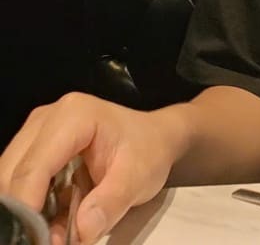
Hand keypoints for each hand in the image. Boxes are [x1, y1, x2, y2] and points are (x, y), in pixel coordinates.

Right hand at [0, 93, 178, 244]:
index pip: (33, 168)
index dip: (27, 209)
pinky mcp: (31, 149)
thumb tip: (81, 232)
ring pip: (8, 182)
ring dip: (23, 214)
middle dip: (22, 215)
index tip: (38, 242)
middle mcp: (46, 119)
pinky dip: (28, 208)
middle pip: (11, 176)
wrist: (154, 138)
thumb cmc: (148, 151)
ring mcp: (35, 133)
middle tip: (46, 241)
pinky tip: (50, 221)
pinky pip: (17, 184)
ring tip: (51, 233)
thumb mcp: (139, 177)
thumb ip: (110, 202)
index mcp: (73, 116)